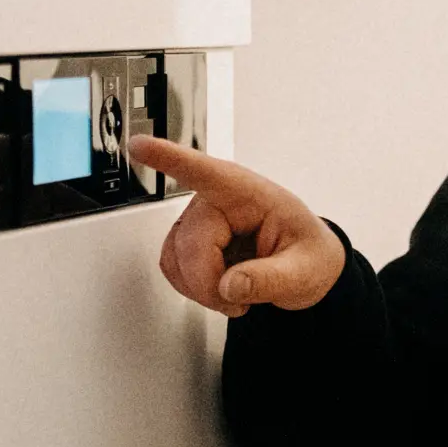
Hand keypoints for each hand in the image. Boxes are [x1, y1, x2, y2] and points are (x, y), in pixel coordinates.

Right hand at [128, 136, 346, 316]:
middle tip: (241, 300)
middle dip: (210, 283)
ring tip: (236, 292)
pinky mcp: (187, 239)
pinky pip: (171, 267)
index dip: (170, 159)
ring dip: (201, 288)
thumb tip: (230, 286)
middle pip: (191, 245)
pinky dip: (192, 288)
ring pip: (174, 259)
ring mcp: (198, 219)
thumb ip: (271, 279)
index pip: (206, 172)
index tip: (139, 146)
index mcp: (249, 194)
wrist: (306, 268)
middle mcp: (217, 200)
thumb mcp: (305, 271)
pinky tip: (218, 288)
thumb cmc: (308, 255)